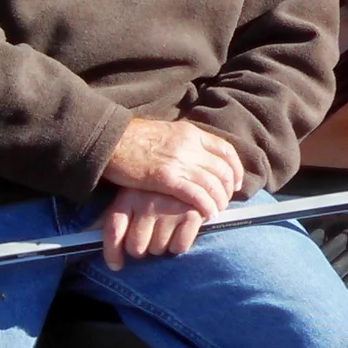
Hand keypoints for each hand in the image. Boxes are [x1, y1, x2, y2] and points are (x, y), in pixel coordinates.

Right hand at [100, 117, 245, 217]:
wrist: (110, 141)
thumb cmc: (133, 139)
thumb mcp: (166, 133)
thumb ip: (184, 143)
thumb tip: (197, 158)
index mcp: (190, 132)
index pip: (225, 150)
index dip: (236, 169)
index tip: (236, 182)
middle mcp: (190, 145)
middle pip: (222, 169)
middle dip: (228, 189)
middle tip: (225, 201)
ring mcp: (179, 161)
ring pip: (212, 184)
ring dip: (219, 200)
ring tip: (217, 211)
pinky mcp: (166, 178)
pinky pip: (196, 194)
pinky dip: (206, 205)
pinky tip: (207, 214)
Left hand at [100, 189, 206, 270]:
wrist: (196, 168)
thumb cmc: (159, 189)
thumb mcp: (135, 193)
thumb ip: (120, 216)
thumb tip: (107, 241)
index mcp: (129, 195)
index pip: (114, 232)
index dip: (112, 254)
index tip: (117, 266)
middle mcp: (148, 201)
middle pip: (136, 247)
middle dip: (142, 249)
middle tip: (149, 239)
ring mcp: (171, 207)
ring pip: (158, 249)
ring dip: (161, 247)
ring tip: (166, 232)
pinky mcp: (192, 213)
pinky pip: (179, 246)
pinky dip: (179, 245)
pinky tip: (180, 232)